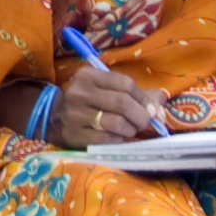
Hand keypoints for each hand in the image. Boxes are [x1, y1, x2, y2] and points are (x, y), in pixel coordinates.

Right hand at [40, 60, 163, 148]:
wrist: (54, 118)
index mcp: (89, 75)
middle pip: (123, 103)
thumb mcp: (107, 90)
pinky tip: (117, 138)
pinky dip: (119, 140)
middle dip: (141, 115)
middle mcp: (80, 92)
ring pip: (117, 123)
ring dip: (131, 130)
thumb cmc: (88, 102)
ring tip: (130, 130)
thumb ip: (136, 95)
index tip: (148, 108)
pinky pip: (108, 140)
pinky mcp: (76, 135)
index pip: (125, 84)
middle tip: (144, 122)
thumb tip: (161, 108)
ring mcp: (76, 115)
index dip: (142, 98)